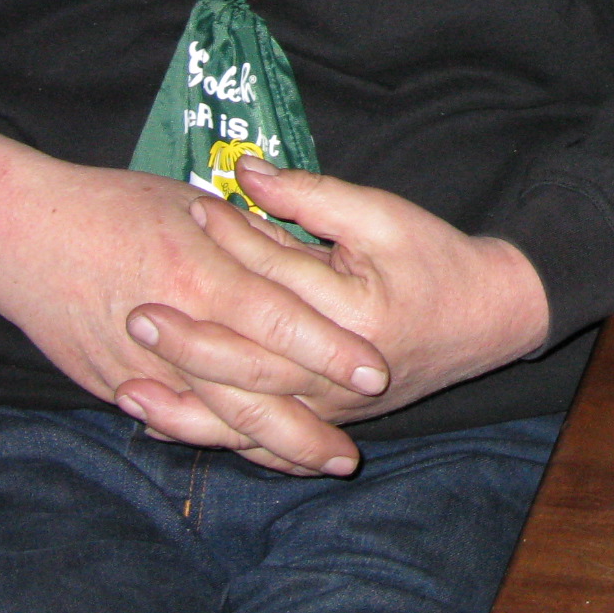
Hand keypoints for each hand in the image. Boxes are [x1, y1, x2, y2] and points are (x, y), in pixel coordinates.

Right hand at [0, 121, 391, 477]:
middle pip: (251, 390)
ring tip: (315, 465)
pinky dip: (218, 441)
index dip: (328, 349)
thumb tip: (305, 256)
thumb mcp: (190, 205)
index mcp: (200, 272)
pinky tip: (253, 456)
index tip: (374, 370)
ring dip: (269, 449)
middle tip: (350, 455)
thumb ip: (251, 237)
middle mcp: (174, 328)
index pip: (280, 320)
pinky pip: (178, 423)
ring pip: (216, 421)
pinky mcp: (114, 384)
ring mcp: (139, 366)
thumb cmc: (111, 205)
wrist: (16, 232)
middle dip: (305, 427)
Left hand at [114, 159, 548, 454]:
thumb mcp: (383, 215)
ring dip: (185, 404)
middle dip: (190, 339)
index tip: (190, 208)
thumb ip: (311, 196)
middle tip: (136, 311)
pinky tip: (161, 423)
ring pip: (247, 416)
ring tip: (126, 387)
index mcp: (359, 317)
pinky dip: (208, 434)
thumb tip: (244, 172)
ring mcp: (333, 407)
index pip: (280, 278)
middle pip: (251, 363)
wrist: (487, 319)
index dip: (233, 239)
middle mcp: (342, 375)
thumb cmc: (435, 260)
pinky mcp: (325, 422)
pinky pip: (258, 440)